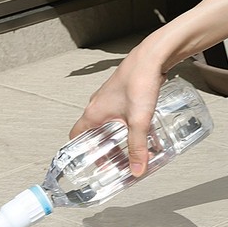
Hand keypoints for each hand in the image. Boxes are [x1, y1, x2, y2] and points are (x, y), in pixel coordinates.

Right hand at [69, 48, 165, 176]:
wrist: (152, 57)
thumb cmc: (139, 81)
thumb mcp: (138, 121)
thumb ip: (137, 147)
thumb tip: (137, 170)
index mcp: (93, 112)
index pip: (76, 136)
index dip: (82, 151)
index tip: (93, 163)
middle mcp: (97, 104)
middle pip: (92, 131)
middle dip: (103, 147)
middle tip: (114, 159)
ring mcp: (109, 97)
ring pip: (107, 121)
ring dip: (115, 135)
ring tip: (128, 146)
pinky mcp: (122, 92)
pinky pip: (118, 112)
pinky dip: (124, 123)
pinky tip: (140, 127)